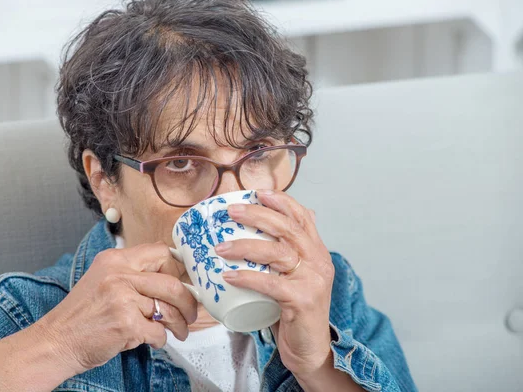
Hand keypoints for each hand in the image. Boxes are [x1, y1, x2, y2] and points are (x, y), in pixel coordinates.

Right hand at [35, 242, 197, 375]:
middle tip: (191, 313)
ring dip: (178, 325)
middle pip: (172, 282)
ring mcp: (122, 298)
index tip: (181, 284)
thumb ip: (133, 275)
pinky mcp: (125, 323)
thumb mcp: (104, 280)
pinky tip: (151, 340)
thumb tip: (173, 279)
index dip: (177, 269)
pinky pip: (159, 331)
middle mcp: (119, 274)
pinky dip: (160, 340)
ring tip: (177, 331)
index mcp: (115, 259)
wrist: (56, 341)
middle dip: (188, 302)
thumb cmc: (82, 315)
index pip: (161, 252)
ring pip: (168, 309)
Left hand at [216, 190, 334, 377]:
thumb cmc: (296, 311)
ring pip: (278, 252)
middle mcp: (319, 261)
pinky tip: (229, 275)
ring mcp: (313, 280)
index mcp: (317, 251)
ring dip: (245, 245)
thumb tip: (270, 230)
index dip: (281, 201)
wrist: (310, 349)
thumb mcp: (295, 277)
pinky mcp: (303, 300)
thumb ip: (288, 254)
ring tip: (221, 246)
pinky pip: (270, 283)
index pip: (302, 217)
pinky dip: (247, 277)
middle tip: (231, 212)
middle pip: (288, 228)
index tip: (258, 192)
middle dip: (258, 215)